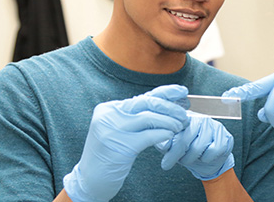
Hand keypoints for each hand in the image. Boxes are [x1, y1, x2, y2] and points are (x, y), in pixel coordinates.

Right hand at [63, 85, 188, 201]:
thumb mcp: (121, 130)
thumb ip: (138, 116)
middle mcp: (109, 115)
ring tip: (180, 126)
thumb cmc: (110, 154)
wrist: (89, 180)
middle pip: (147, 102)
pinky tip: (171, 135)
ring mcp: (113, 130)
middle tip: (185, 113)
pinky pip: (148, 135)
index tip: (182, 92)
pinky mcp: (120, 146)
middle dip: (170, 106)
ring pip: (149, 118)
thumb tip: (170, 103)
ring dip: (170, 121)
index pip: (143, 96)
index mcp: (110, 108)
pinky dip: (163, 134)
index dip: (166, 93)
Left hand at [156, 115, 234, 180]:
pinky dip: (206, 158)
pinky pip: (213, 150)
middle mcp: (201, 118)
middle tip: (176, 163)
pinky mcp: (225, 136)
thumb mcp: (172, 147)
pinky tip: (204, 156)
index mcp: (187, 118)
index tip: (166, 162)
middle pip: (186, 138)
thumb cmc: (189, 151)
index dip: (171, 148)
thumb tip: (163, 144)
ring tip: (190, 159)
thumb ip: (164, 144)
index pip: (175, 129)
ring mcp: (214, 126)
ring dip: (192, 158)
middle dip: (178, 155)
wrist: (208, 160)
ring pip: (198, 146)